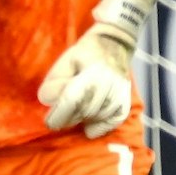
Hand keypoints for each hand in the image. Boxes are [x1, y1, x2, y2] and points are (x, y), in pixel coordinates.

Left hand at [39, 0, 155, 137]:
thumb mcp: (64, 62)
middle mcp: (110, 83)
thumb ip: (55, 81)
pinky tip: (89, 129)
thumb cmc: (83, 55)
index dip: (60, 114)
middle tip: (58, 117)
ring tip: (73, 114)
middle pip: (85, 110)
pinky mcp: (126, 100)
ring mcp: (121, 92)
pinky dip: (101, 127)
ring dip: (83, 119)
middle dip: (69, 117)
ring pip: (98, 116)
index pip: (73, 99)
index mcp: (93, 71)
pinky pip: (114, 120)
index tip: (49, 123)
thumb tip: (49, 101)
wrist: (113, 45)